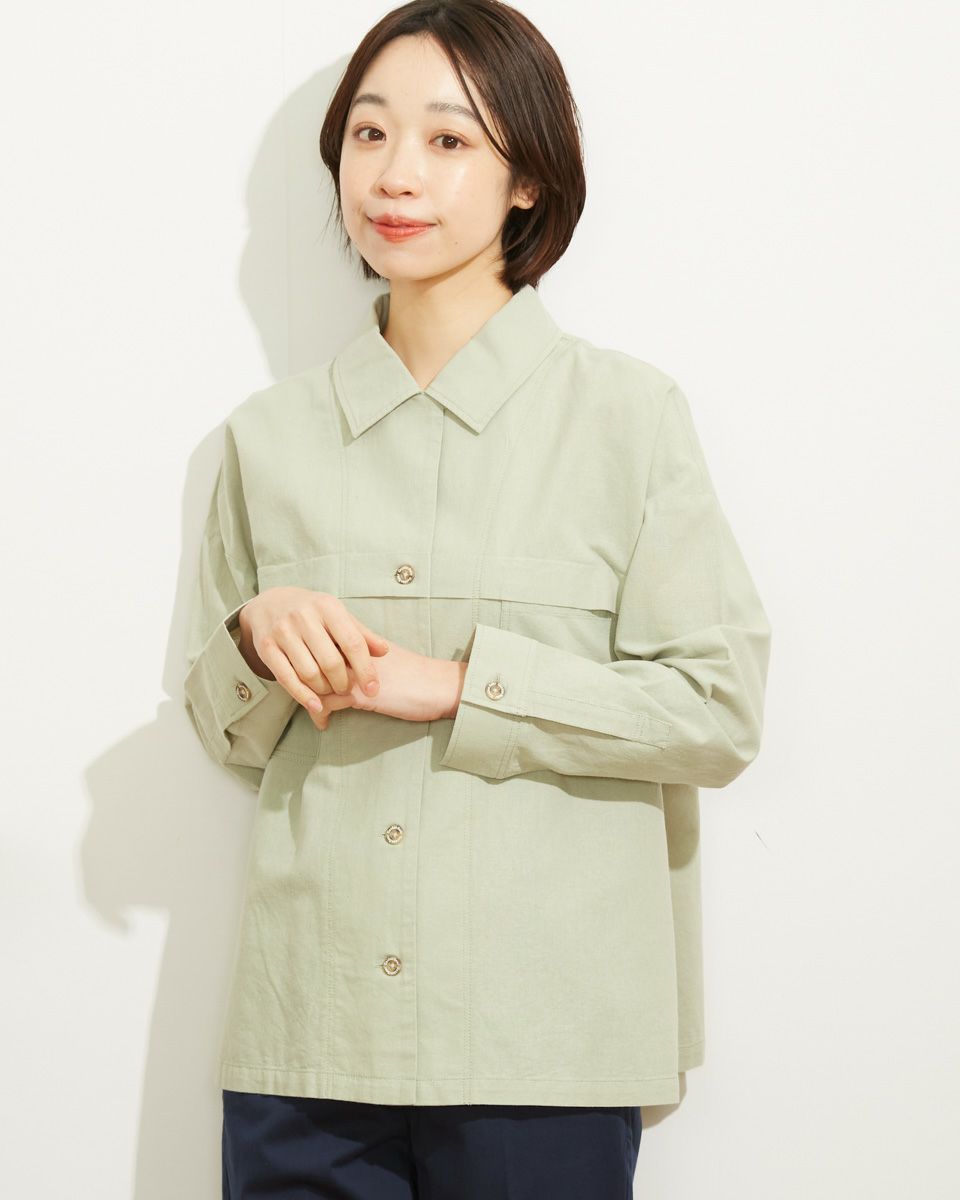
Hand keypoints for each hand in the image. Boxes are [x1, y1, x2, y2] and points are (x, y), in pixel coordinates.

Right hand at [237, 587, 389, 714]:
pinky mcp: (266, 647)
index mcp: (327, 606)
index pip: (352, 642)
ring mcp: (282, 631)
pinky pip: (287, 678)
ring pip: (309, 673)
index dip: (365, 669)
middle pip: (331, 662)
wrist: (270, 603)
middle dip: (344, 683)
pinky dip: (303, 696)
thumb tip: (384, 651)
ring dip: (325, 690)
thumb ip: (361, 634)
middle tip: (348, 689)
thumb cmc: (312, 612)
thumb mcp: (337, 615)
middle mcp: (303, 616)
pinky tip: (317, 705)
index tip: (373, 688)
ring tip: (332, 690)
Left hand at [311, 639, 467, 730]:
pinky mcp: (358, 693)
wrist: (440, 685)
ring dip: (308, 696)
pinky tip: (323, 722)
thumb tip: (350, 666)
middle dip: (302, 676)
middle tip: (300, 692)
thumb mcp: (388, 661)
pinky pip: (325, 702)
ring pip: (314, 679)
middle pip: (312, 659)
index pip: (323, 643)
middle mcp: (353, 651)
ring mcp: (353, 671)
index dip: (310, 656)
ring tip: (309, 707)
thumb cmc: (418, 675)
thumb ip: (367, 659)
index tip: (304, 669)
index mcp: (360, 641)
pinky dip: (319, 712)